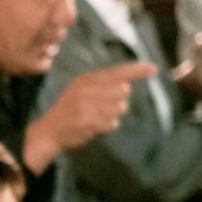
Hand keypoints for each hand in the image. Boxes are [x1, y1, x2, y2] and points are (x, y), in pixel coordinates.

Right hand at [26, 62, 152, 171]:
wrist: (47, 132)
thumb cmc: (68, 111)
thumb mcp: (79, 90)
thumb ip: (101, 85)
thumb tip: (127, 85)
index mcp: (85, 80)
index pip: (116, 72)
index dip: (136, 70)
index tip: (154, 68)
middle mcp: (86, 89)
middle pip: (123, 91)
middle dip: (118, 101)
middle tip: (101, 108)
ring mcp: (87, 105)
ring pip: (120, 108)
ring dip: (112, 115)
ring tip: (94, 118)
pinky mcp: (88, 122)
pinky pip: (113, 123)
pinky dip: (107, 127)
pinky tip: (93, 127)